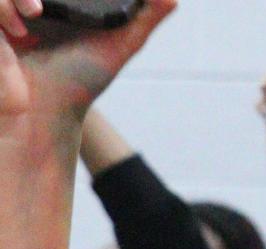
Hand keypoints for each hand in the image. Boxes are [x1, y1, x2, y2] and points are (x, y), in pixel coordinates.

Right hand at [0, 0, 175, 127]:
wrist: (47, 112)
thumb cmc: (79, 81)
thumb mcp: (117, 45)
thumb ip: (143, 19)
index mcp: (55, 1)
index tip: (55, 5)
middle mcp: (27, 4)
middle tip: (46, 6)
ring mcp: (6, 14)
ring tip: (35, 13)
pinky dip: (4, 8)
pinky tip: (20, 29)